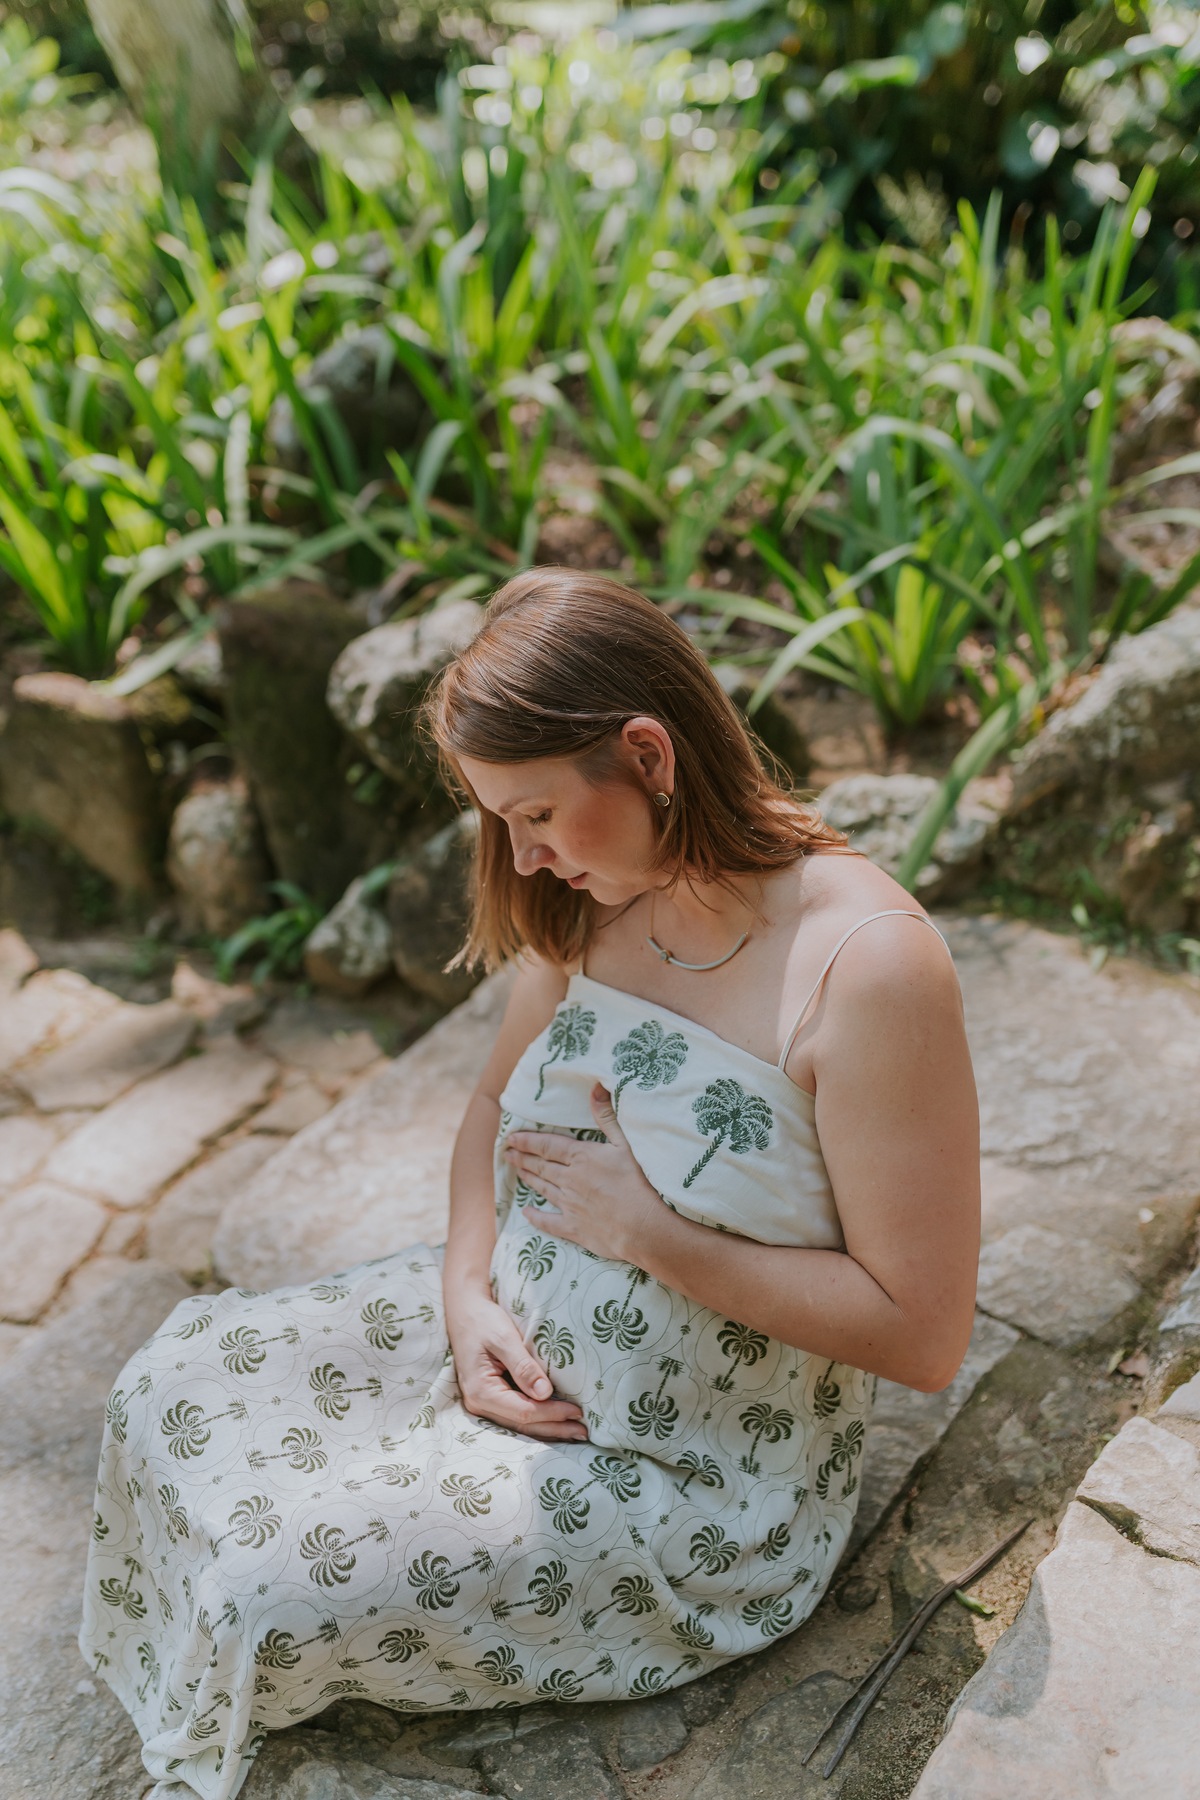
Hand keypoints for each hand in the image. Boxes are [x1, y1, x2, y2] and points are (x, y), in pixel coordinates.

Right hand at [446, 1288, 587, 1442]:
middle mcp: (479, 1403)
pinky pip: (514, 1414)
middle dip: (553, 1428)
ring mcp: (482, 1403)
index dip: (551, 1413)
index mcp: (481, 1390)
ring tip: (574, 1432)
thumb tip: (545, 1394)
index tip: (576, 1411)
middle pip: (522, 1424)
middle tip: (583, 1430)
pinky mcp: (489, 1398)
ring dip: (547, 1428)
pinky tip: (554, 1422)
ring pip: (518, 1424)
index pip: (523, 1411)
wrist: (464, 1311)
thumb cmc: (482, 1321)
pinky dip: (536, 1419)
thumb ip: (523, 1367)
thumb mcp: (504, 1338)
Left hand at [505, 1084, 671, 1265]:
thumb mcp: (626, 1144)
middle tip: (508, 1153)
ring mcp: (570, 1206)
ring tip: (518, 1173)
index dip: (528, 1140)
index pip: (548, 1145)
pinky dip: (536, 1217)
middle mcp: (570, 1180)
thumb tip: (595, 1087)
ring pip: (544, 1189)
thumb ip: (607, 1116)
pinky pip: (548, 1222)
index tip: (511, 1138)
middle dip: (523, 1158)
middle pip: (542, 1166)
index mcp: (581, 1158)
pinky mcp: (574, 1228)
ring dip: (529, 1179)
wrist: (643, 1227)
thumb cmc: (639, 1183)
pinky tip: (526, 1213)